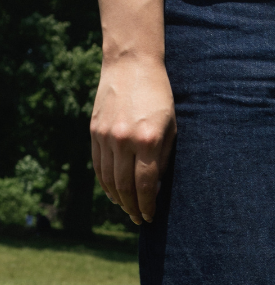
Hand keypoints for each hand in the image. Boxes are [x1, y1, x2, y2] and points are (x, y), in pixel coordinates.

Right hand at [90, 56, 175, 224]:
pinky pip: (98, 165)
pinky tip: (113, 193)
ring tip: (128, 210)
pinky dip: (104, 183)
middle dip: (133, 208)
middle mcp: (123, 140)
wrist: (131, 64)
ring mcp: (105, 135)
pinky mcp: (94, 130)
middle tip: (140, 220)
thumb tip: (155, 190)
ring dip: (118, 199)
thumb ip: (163, 160)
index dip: (147, 205)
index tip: (150, 217)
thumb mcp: (171, 129)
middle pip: (125, 186)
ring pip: (109, 179)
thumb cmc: (160, 98)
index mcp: (147, 141)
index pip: (145, 185)